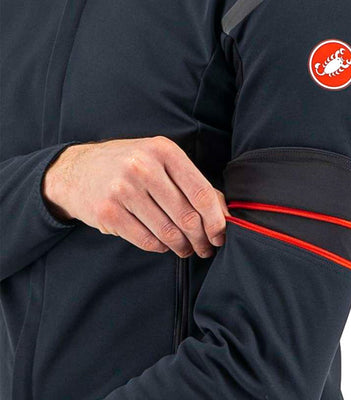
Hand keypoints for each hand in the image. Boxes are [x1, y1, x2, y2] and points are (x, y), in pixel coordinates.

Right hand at [42, 137, 229, 257]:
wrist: (76, 170)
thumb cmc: (129, 165)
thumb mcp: (161, 161)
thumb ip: (193, 182)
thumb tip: (225, 213)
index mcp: (164, 151)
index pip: (201, 192)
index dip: (216, 220)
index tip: (220, 235)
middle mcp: (143, 167)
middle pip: (187, 216)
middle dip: (202, 239)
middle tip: (206, 248)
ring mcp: (122, 190)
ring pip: (168, 232)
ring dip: (183, 247)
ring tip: (187, 249)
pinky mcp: (108, 212)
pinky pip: (147, 241)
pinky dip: (161, 247)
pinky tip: (164, 244)